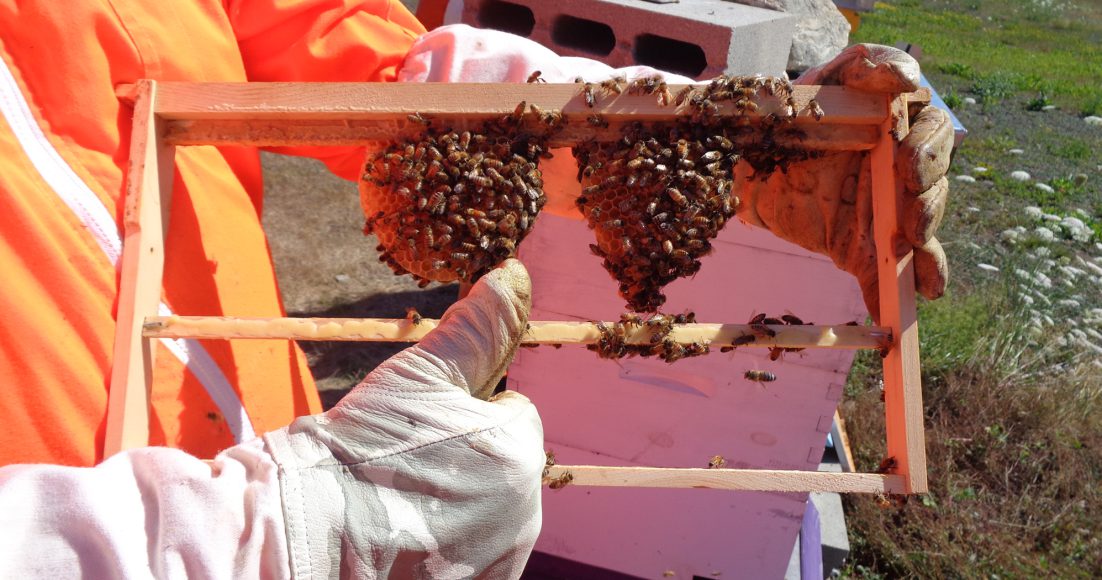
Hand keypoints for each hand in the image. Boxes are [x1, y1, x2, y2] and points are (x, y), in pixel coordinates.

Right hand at [264, 259, 545, 576]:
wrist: (305, 534)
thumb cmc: (359, 449)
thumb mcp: (421, 374)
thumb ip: (478, 328)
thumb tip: (515, 275)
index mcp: (520, 453)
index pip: (513, 414)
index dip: (467, 410)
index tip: (422, 423)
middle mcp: (524, 515)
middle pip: (501, 465)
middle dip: (464, 458)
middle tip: (403, 463)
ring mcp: (498, 560)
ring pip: (487, 510)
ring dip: (454, 502)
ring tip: (396, 502)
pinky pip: (470, 553)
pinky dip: (443, 545)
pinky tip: (402, 538)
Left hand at [735, 44, 951, 320]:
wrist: (744, 157)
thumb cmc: (788, 109)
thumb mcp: (821, 80)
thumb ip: (863, 67)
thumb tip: (904, 77)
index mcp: (897, 125)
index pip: (932, 131)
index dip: (927, 147)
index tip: (904, 162)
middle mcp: (898, 168)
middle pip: (935, 184)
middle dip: (929, 199)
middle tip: (910, 210)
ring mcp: (883, 211)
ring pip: (921, 229)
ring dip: (923, 243)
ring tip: (908, 249)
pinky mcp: (862, 246)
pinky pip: (884, 275)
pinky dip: (889, 295)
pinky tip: (888, 313)